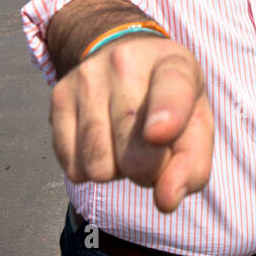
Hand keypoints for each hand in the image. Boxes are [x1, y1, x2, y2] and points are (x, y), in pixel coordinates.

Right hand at [49, 34, 214, 212]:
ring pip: (97, 167)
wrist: (124, 55)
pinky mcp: (59, 96)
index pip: (171, 92)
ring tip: (124, 143)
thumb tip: (166, 200)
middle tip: (151, 151)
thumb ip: (192, 166)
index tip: (158, 134)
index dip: (167, 117)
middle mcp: (126, 64)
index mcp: (173, 65)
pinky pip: (72, 167)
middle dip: (147, 172)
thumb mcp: (197, 125)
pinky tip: (102, 142)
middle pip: (134, 156)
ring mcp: (87, 78)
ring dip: (116, 171)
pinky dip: (89, 169)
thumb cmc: (169, 103)